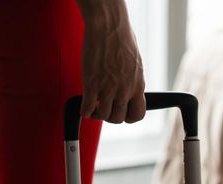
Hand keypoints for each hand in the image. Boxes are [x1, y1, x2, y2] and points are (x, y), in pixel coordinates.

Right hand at [77, 0, 145, 123]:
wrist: (108, 26)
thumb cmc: (121, 38)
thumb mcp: (135, 64)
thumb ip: (132, 80)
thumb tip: (129, 90)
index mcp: (137, 85)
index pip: (138, 114)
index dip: (128, 117)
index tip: (121, 112)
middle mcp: (124, 89)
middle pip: (118, 118)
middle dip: (110, 116)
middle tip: (103, 107)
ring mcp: (107, 88)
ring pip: (102, 116)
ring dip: (96, 113)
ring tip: (93, 104)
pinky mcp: (91, 84)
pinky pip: (86, 109)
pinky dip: (84, 111)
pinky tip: (84, 104)